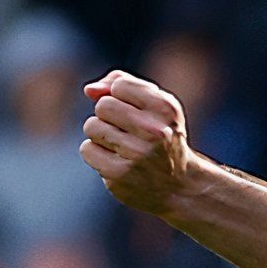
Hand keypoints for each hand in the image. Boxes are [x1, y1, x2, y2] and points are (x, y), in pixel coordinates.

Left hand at [81, 70, 202, 216]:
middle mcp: (154, 131)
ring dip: (101, 134)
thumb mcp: (154, 103)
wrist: (179, 185)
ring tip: (122, 145)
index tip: (137, 111)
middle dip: (109, 115)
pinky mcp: (119, 175)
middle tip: (128, 130)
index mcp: (165, 108)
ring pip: (91, 126)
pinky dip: (96, 153)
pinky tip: (115, 159)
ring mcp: (137, 155)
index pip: (119, 85)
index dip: (121, 96)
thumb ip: (122, 83)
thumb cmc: (161, 135)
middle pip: (103, 106)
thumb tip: (88, 90)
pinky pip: (87, 150)